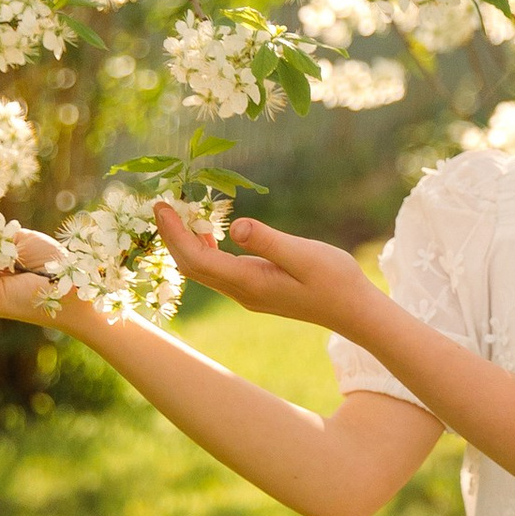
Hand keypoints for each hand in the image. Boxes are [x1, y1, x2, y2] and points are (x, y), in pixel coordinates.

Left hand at [155, 200, 369, 332]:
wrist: (353, 310)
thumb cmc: (335, 279)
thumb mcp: (304, 254)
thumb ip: (268, 241)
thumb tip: (235, 227)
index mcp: (249, 282)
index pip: (197, 259)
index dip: (174, 233)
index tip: (161, 206)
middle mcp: (242, 292)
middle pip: (192, 267)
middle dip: (172, 237)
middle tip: (161, 206)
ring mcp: (248, 294)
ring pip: (203, 271)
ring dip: (186, 244)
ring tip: (178, 215)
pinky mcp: (255, 290)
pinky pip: (219, 271)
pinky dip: (205, 251)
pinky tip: (208, 234)